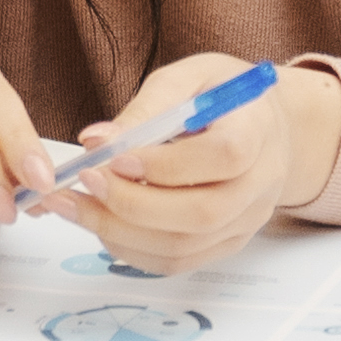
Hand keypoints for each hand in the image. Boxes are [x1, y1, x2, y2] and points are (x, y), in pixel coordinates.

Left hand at [69, 57, 340, 274]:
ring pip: (183, 246)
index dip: (166, 164)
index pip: (222, 157)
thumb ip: (147, 108)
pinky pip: (176, 261)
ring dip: (120, 231)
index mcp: (257, 131)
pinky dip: (130, 248)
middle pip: (201, 213)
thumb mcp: (188, 78)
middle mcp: (259, 185)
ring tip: (76, 204)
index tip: (114, 157)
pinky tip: (101, 222)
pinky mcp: (226, 244)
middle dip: (131, 204)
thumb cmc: (222, 98)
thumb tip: (96, 141)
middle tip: (84, 182)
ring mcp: (245, 222)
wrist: (264, 128)